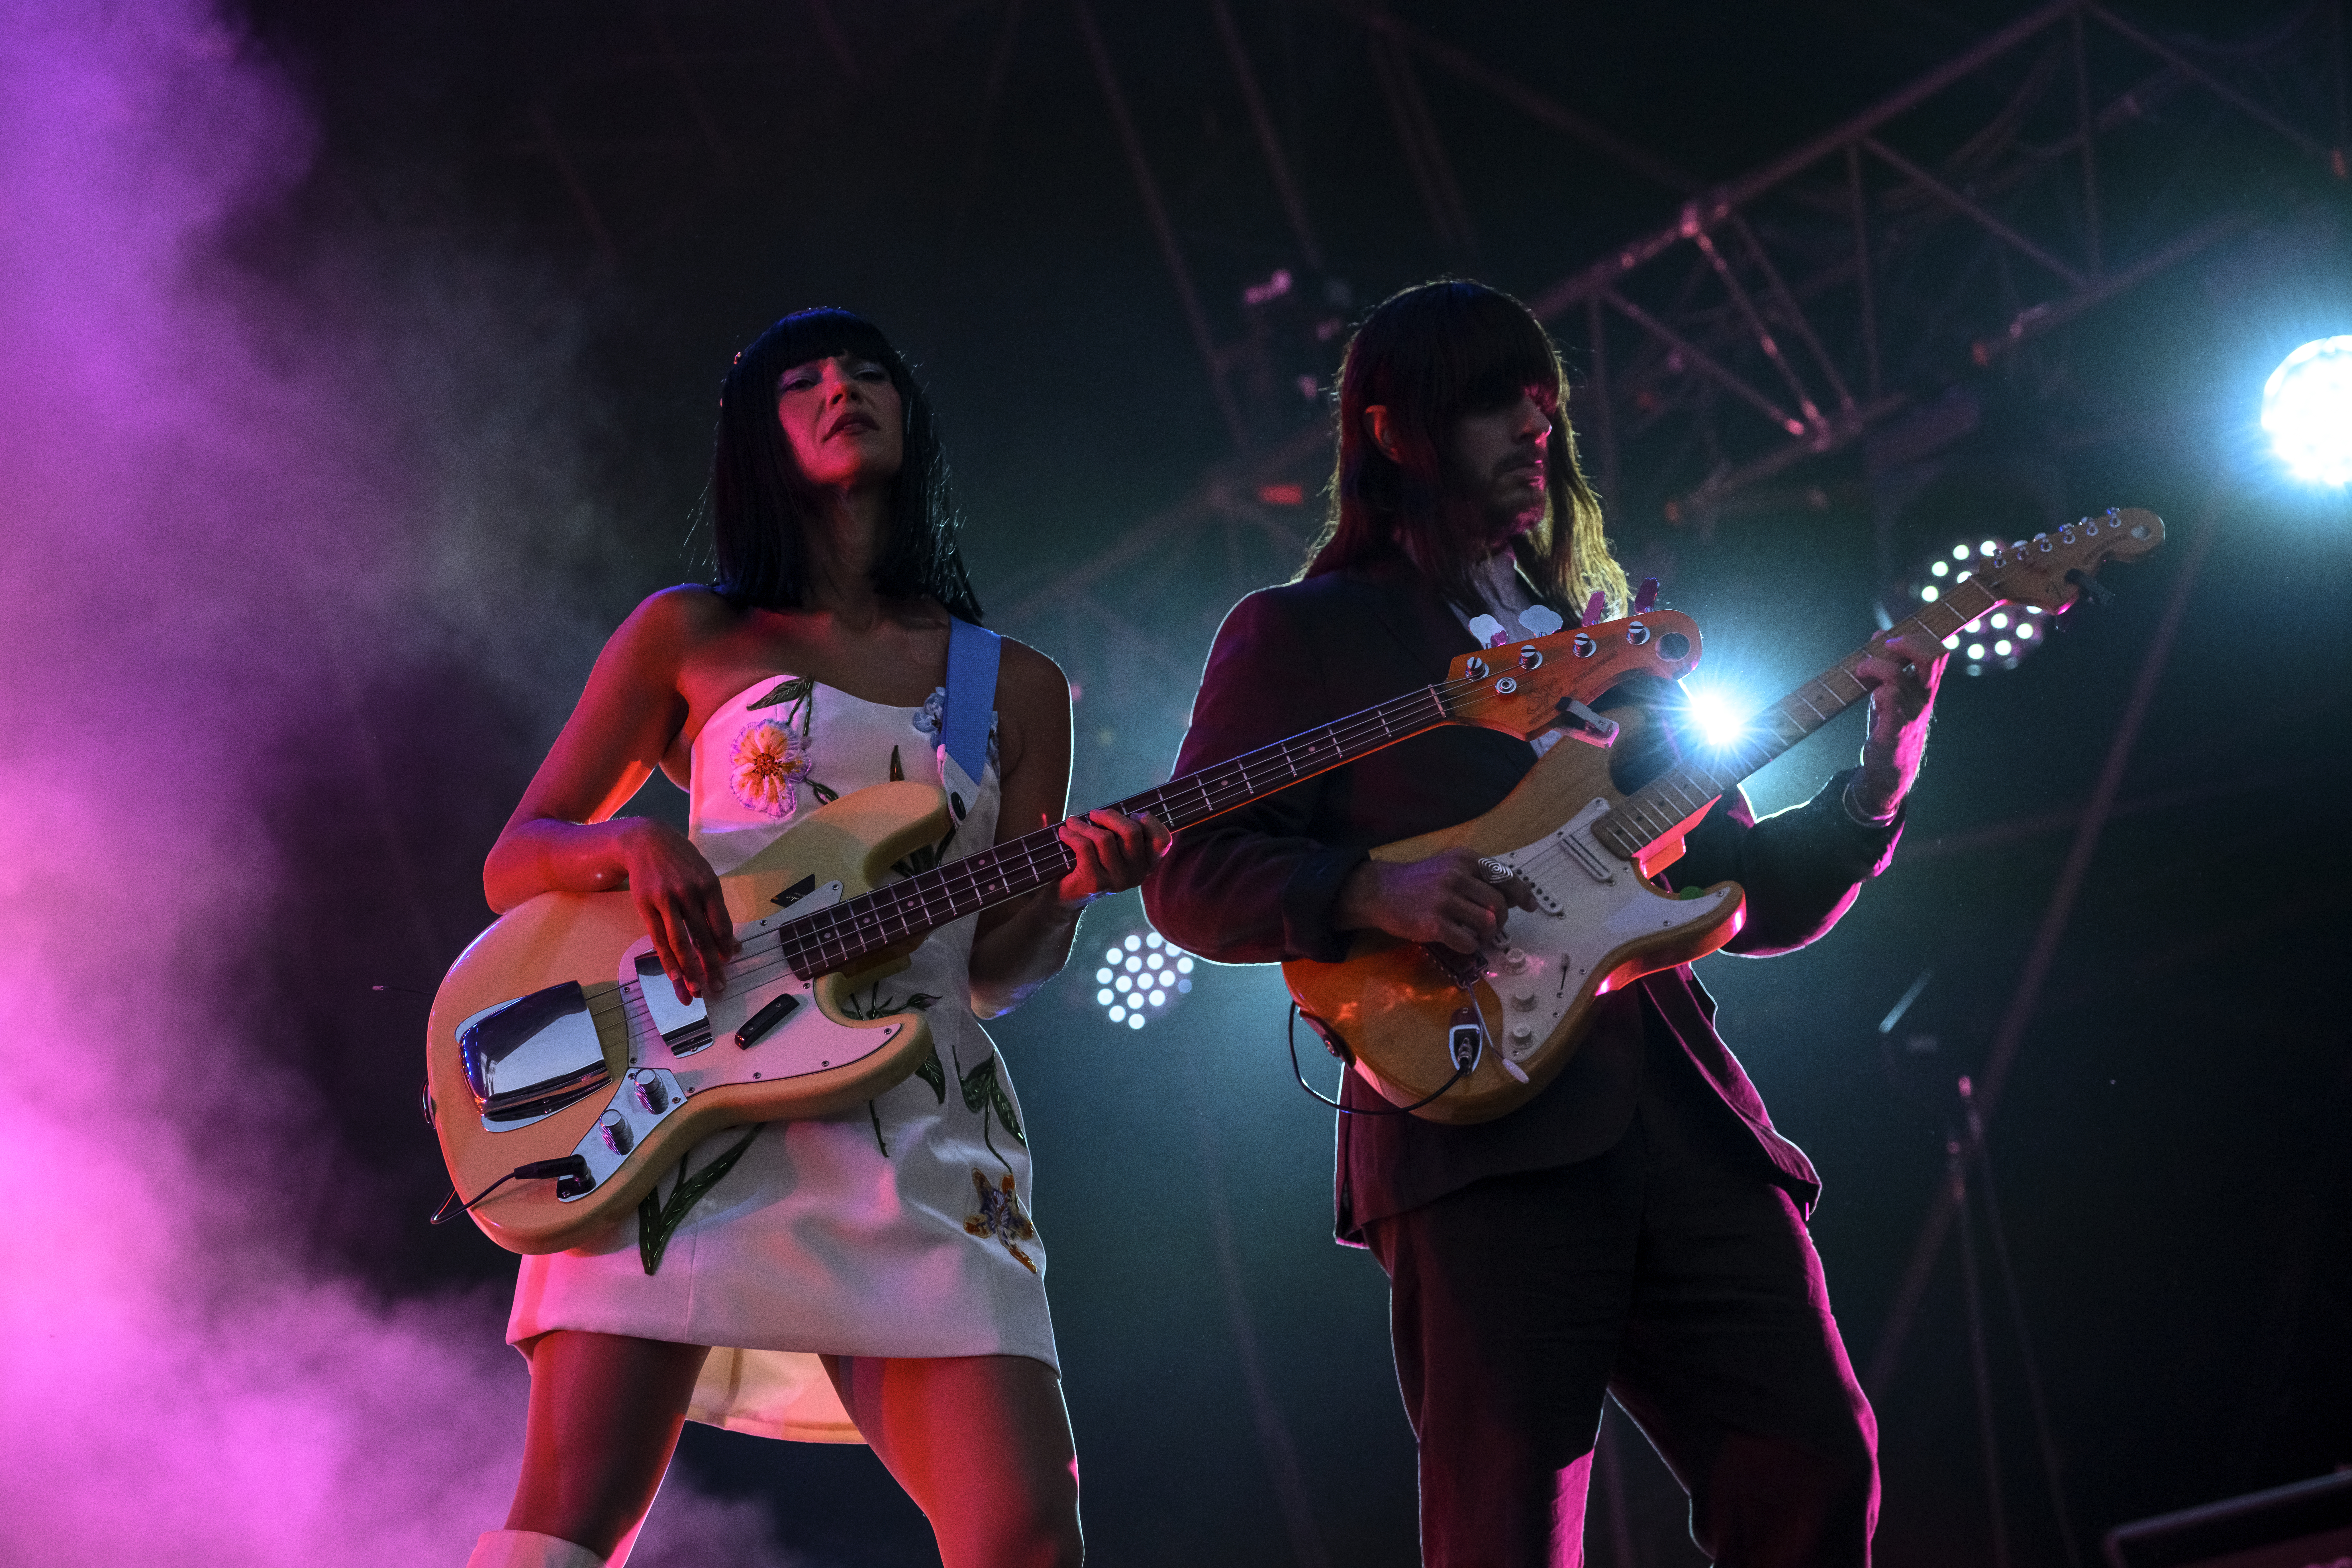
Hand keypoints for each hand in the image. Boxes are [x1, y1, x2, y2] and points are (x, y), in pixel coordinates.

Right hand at [619, 818, 738, 1003]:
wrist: (645, 840)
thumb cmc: (680, 861)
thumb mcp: (703, 874)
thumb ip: (715, 906)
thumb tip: (730, 940)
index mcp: (708, 885)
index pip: (721, 923)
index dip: (726, 946)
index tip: (730, 962)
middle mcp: (689, 893)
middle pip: (702, 937)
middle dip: (711, 966)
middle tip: (719, 988)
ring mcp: (666, 901)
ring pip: (680, 943)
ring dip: (689, 970)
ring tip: (696, 991)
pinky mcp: (646, 907)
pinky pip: (658, 939)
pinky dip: (667, 960)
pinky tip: (674, 976)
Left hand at [1054, 809, 1170, 907]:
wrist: (1068, 896)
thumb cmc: (1093, 862)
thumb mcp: (1113, 847)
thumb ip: (1120, 830)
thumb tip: (1109, 810)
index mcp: (1147, 864)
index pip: (1162, 840)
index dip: (1149, 821)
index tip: (1131, 815)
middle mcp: (1137, 874)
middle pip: (1131, 832)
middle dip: (1110, 816)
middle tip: (1094, 814)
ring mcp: (1117, 880)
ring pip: (1104, 838)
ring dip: (1083, 825)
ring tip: (1073, 823)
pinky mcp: (1096, 883)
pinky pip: (1084, 847)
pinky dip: (1071, 835)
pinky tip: (1065, 832)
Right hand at [1334, 848, 1538, 953]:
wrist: (1380, 891)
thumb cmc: (1418, 882)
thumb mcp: (1449, 866)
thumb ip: (1477, 877)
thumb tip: (1510, 897)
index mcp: (1465, 859)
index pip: (1504, 876)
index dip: (1521, 893)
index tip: (1529, 905)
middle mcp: (1456, 876)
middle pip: (1499, 903)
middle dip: (1501, 920)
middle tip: (1493, 927)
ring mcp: (1444, 900)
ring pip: (1487, 922)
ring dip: (1488, 935)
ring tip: (1477, 937)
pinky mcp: (1433, 924)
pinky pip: (1468, 941)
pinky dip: (1471, 947)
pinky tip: (1462, 943)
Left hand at [1851, 629, 1948, 817]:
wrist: (1891, 768)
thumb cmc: (1890, 724)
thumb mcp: (1892, 689)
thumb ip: (1889, 663)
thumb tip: (1880, 634)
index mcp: (1925, 685)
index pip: (1938, 651)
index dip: (1918, 637)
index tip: (1892, 639)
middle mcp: (1923, 696)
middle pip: (1931, 657)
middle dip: (1906, 643)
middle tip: (1885, 648)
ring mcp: (1911, 711)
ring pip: (1899, 675)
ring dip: (1875, 666)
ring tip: (1861, 670)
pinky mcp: (1894, 726)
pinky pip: (1888, 699)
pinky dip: (1875, 691)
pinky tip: (1867, 693)